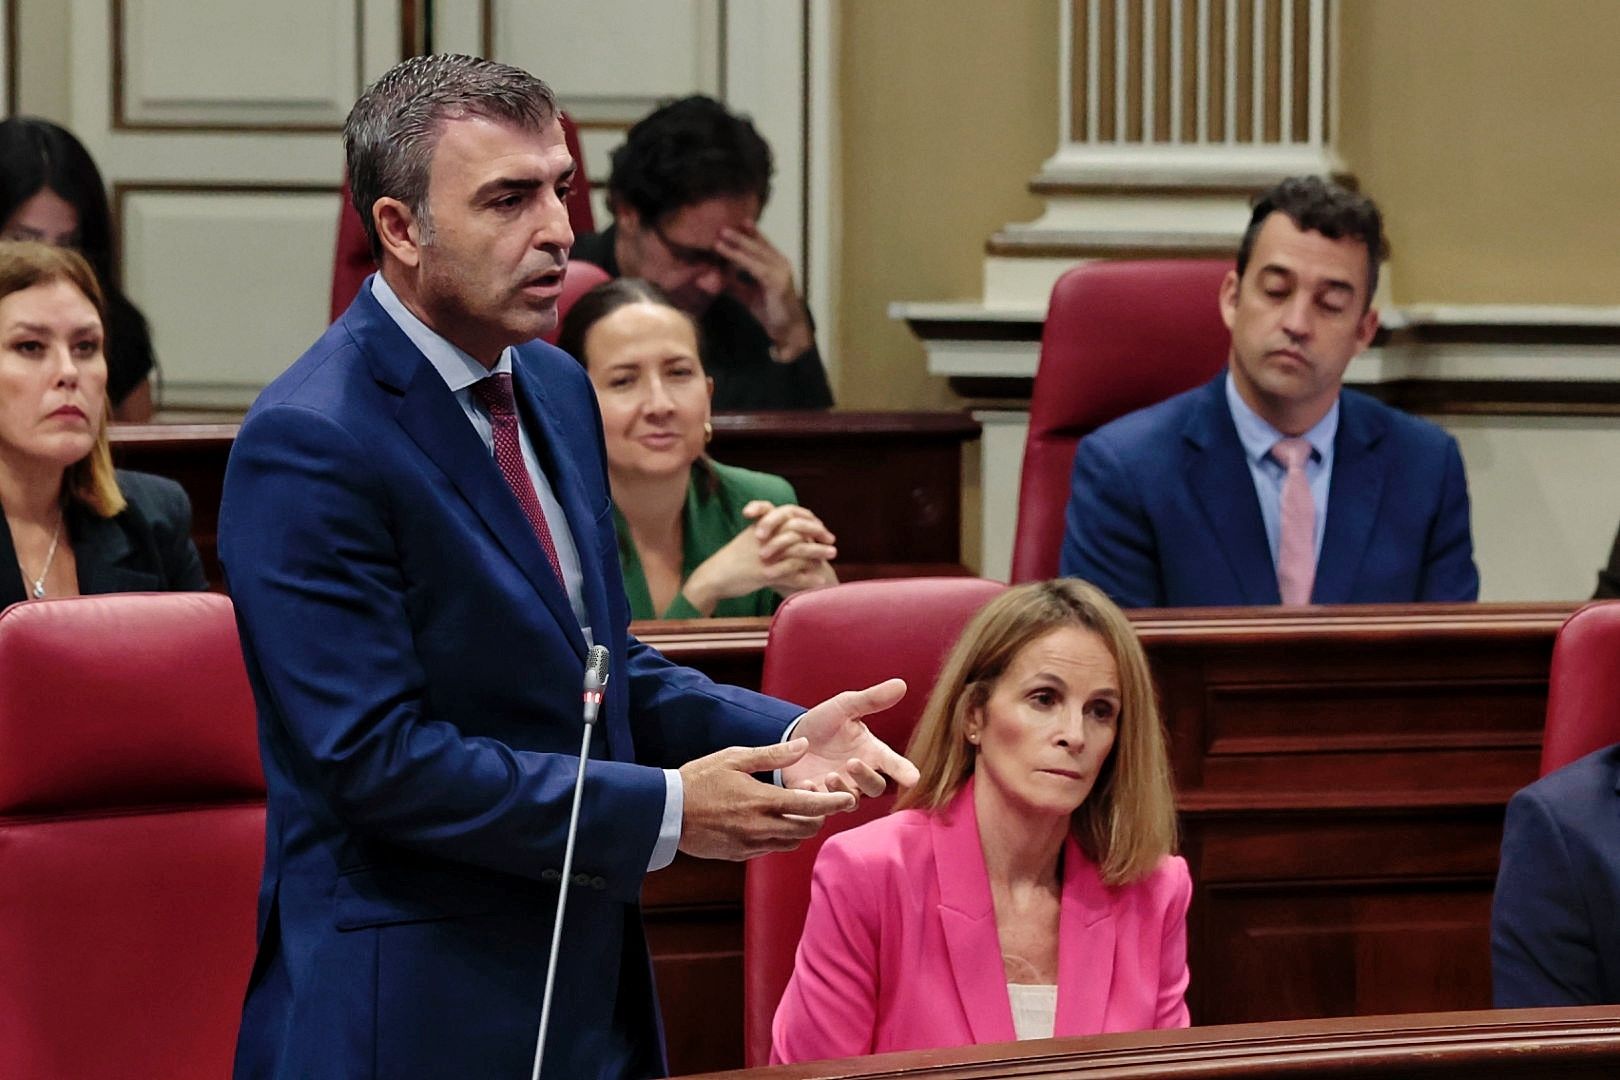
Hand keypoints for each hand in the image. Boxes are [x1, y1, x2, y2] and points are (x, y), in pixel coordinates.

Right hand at [677, 738, 856, 859]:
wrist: (666, 812)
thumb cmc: (699, 780)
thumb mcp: (734, 758)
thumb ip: (772, 755)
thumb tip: (804, 745)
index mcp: (761, 802)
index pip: (810, 807)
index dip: (834, 804)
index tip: (849, 799)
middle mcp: (760, 828)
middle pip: (807, 829)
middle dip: (819, 816)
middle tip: (817, 799)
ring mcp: (750, 845)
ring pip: (792, 842)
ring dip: (801, 828)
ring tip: (795, 809)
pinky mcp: (740, 855)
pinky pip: (771, 849)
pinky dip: (781, 837)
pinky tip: (772, 821)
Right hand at [680, 500, 836, 613]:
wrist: (714, 577)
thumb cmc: (733, 560)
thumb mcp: (749, 540)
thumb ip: (769, 534)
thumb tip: (788, 533)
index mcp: (761, 527)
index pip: (790, 516)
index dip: (809, 521)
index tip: (821, 528)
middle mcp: (764, 538)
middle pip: (797, 530)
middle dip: (817, 535)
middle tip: (832, 541)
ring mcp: (765, 556)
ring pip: (797, 550)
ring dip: (818, 552)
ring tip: (832, 555)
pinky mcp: (764, 573)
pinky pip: (791, 573)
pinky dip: (807, 576)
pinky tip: (819, 579)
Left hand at [714, 223, 814, 360]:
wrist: (788, 331)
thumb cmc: (772, 313)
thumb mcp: (749, 296)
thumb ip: (736, 284)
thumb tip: (718, 276)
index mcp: (776, 265)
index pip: (761, 245)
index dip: (748, 234)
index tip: (733, 224)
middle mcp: (780, 264)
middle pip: (758, 245)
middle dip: (740, 234)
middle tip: (722, 226)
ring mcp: (780, 271)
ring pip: (756, 252)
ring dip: (738, 242)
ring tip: (722, 234)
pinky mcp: (777, 281)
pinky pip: (754, 266)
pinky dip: (739, 258)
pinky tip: (727, 253)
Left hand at [780, 679, 918, 797]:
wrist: (792, 736)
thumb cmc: (825, 722)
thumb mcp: (845, 706)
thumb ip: (871, 699)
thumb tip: (901, 684)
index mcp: (871, 752)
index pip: (894, 764)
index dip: (904, 771)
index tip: (913, 778)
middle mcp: (859, 775)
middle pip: (875, 787)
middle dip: (866, 778)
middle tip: (852, 763)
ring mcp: (840, 789)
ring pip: (851, 802)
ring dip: (842, 792)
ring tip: (828, 776)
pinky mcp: (819, 800)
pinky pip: (823, 810)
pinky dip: (817, 801)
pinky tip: (806, 785)